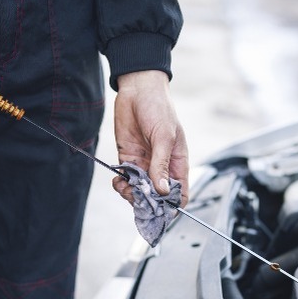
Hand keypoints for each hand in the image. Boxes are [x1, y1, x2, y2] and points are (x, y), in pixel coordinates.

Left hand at [112, 70, 188, 206]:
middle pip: (157, 198)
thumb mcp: (164, 137)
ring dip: (131, 195)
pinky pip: (126, 180)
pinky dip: (121, 185)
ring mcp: (145, 165)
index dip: (171, 206)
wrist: (137, 90)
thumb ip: (161, 164)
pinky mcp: (128, 159)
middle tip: (136, 196)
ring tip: (124, 186)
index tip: (158, 208)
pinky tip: (118, 179)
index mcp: (178, 164)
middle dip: (147, 202)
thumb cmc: (159, 108)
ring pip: (140, 192)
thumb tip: (162, 190)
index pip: (180, 194)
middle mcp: (162, 168)